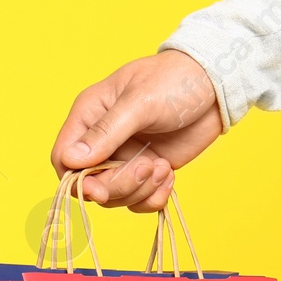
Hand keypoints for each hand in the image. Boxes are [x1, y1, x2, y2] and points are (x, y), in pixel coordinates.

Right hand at [50, 50, 220, 210]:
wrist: (216, 84)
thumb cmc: (175, 79)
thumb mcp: (140, 102)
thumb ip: (106, 132)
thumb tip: (71, 159)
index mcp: (89, 116)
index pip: (63, 158)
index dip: (76, 179)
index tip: (99, 189)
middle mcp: (102, 141)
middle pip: (90, 185)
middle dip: (118, 185)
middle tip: (148, 167)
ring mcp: (125, 158)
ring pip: (115, 197)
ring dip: (140, 191)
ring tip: (164, 167)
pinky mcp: (147, 170)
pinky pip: (139, 201)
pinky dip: (154, 197)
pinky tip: (170, 175)